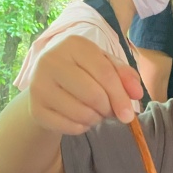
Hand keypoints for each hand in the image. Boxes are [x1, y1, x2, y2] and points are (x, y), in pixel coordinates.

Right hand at [27, 35, 144, 134]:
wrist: (48, 87)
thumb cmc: (84, 74)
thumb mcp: (107, 67)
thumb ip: (126, 76)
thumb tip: (136, 93)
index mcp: (73, 44)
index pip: (105, 73)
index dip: (121, 97)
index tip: (129, 114)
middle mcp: (51, 60)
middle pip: (94, 95)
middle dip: (109, 109)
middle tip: (109, 111)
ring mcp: (39, 85)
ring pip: (82, 113)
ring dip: (96, 119)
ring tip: (94, 112)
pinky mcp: (35, 108)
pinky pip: (70, 127)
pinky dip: (82, 128)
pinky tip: (79, 118)